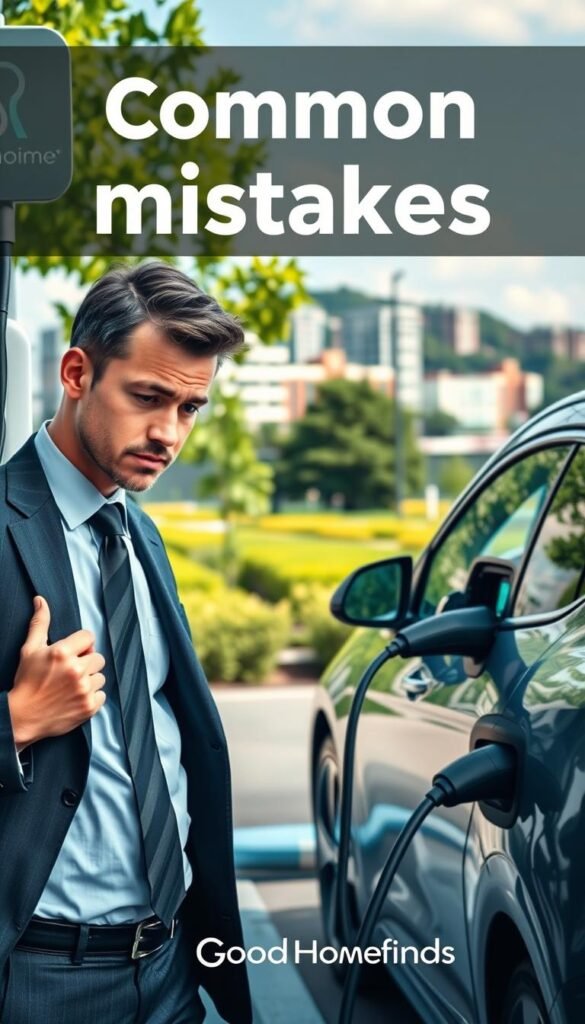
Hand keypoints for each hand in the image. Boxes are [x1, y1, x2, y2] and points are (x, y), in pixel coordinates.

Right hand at [7, 596, 106, 750]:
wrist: (22, 716)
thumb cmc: (26, 681)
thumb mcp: (30, 649)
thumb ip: (40, 623)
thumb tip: (41, 600)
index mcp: (63, 653)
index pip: (88, 637)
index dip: (80, 644)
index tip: (72, 653)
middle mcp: (76, 670)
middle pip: (98, 657)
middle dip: (86, 662)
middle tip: (71, 670)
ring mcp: (84, 689)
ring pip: (101, 676)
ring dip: (90, 679)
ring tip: (72, 685)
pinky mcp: (89, 707)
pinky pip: (102, 695)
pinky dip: (92, 696)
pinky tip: (76, 697)